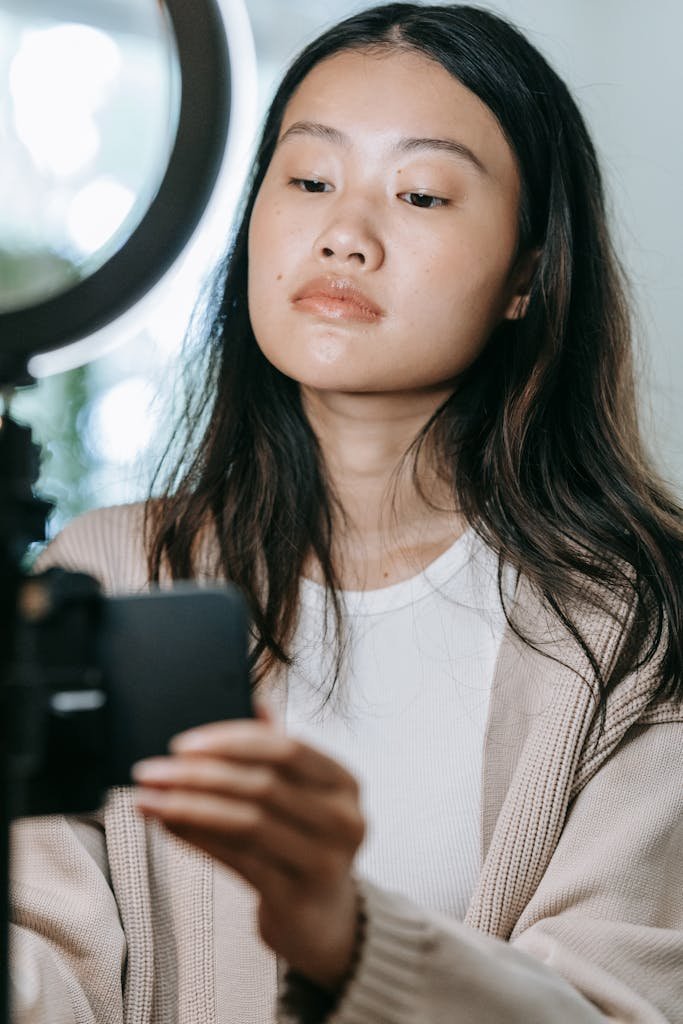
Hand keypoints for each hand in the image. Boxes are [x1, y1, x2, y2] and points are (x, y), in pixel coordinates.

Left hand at [131, 705, 365, 990]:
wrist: (324, 921)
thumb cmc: (305, 844)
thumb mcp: (305, 795)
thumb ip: (282, 750)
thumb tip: (257, 698)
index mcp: (345, 783)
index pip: (287, 748)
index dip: (232, 741)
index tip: (182, 743)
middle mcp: (343, 820)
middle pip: (262, 785)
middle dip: (198, 775)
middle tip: (151, 771)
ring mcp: (324, 862)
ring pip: (246, 823)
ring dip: (188, 806)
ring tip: (148, 799)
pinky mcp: (296, 898)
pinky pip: (237, 860)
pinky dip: (197, 839)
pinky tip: (167, 826)